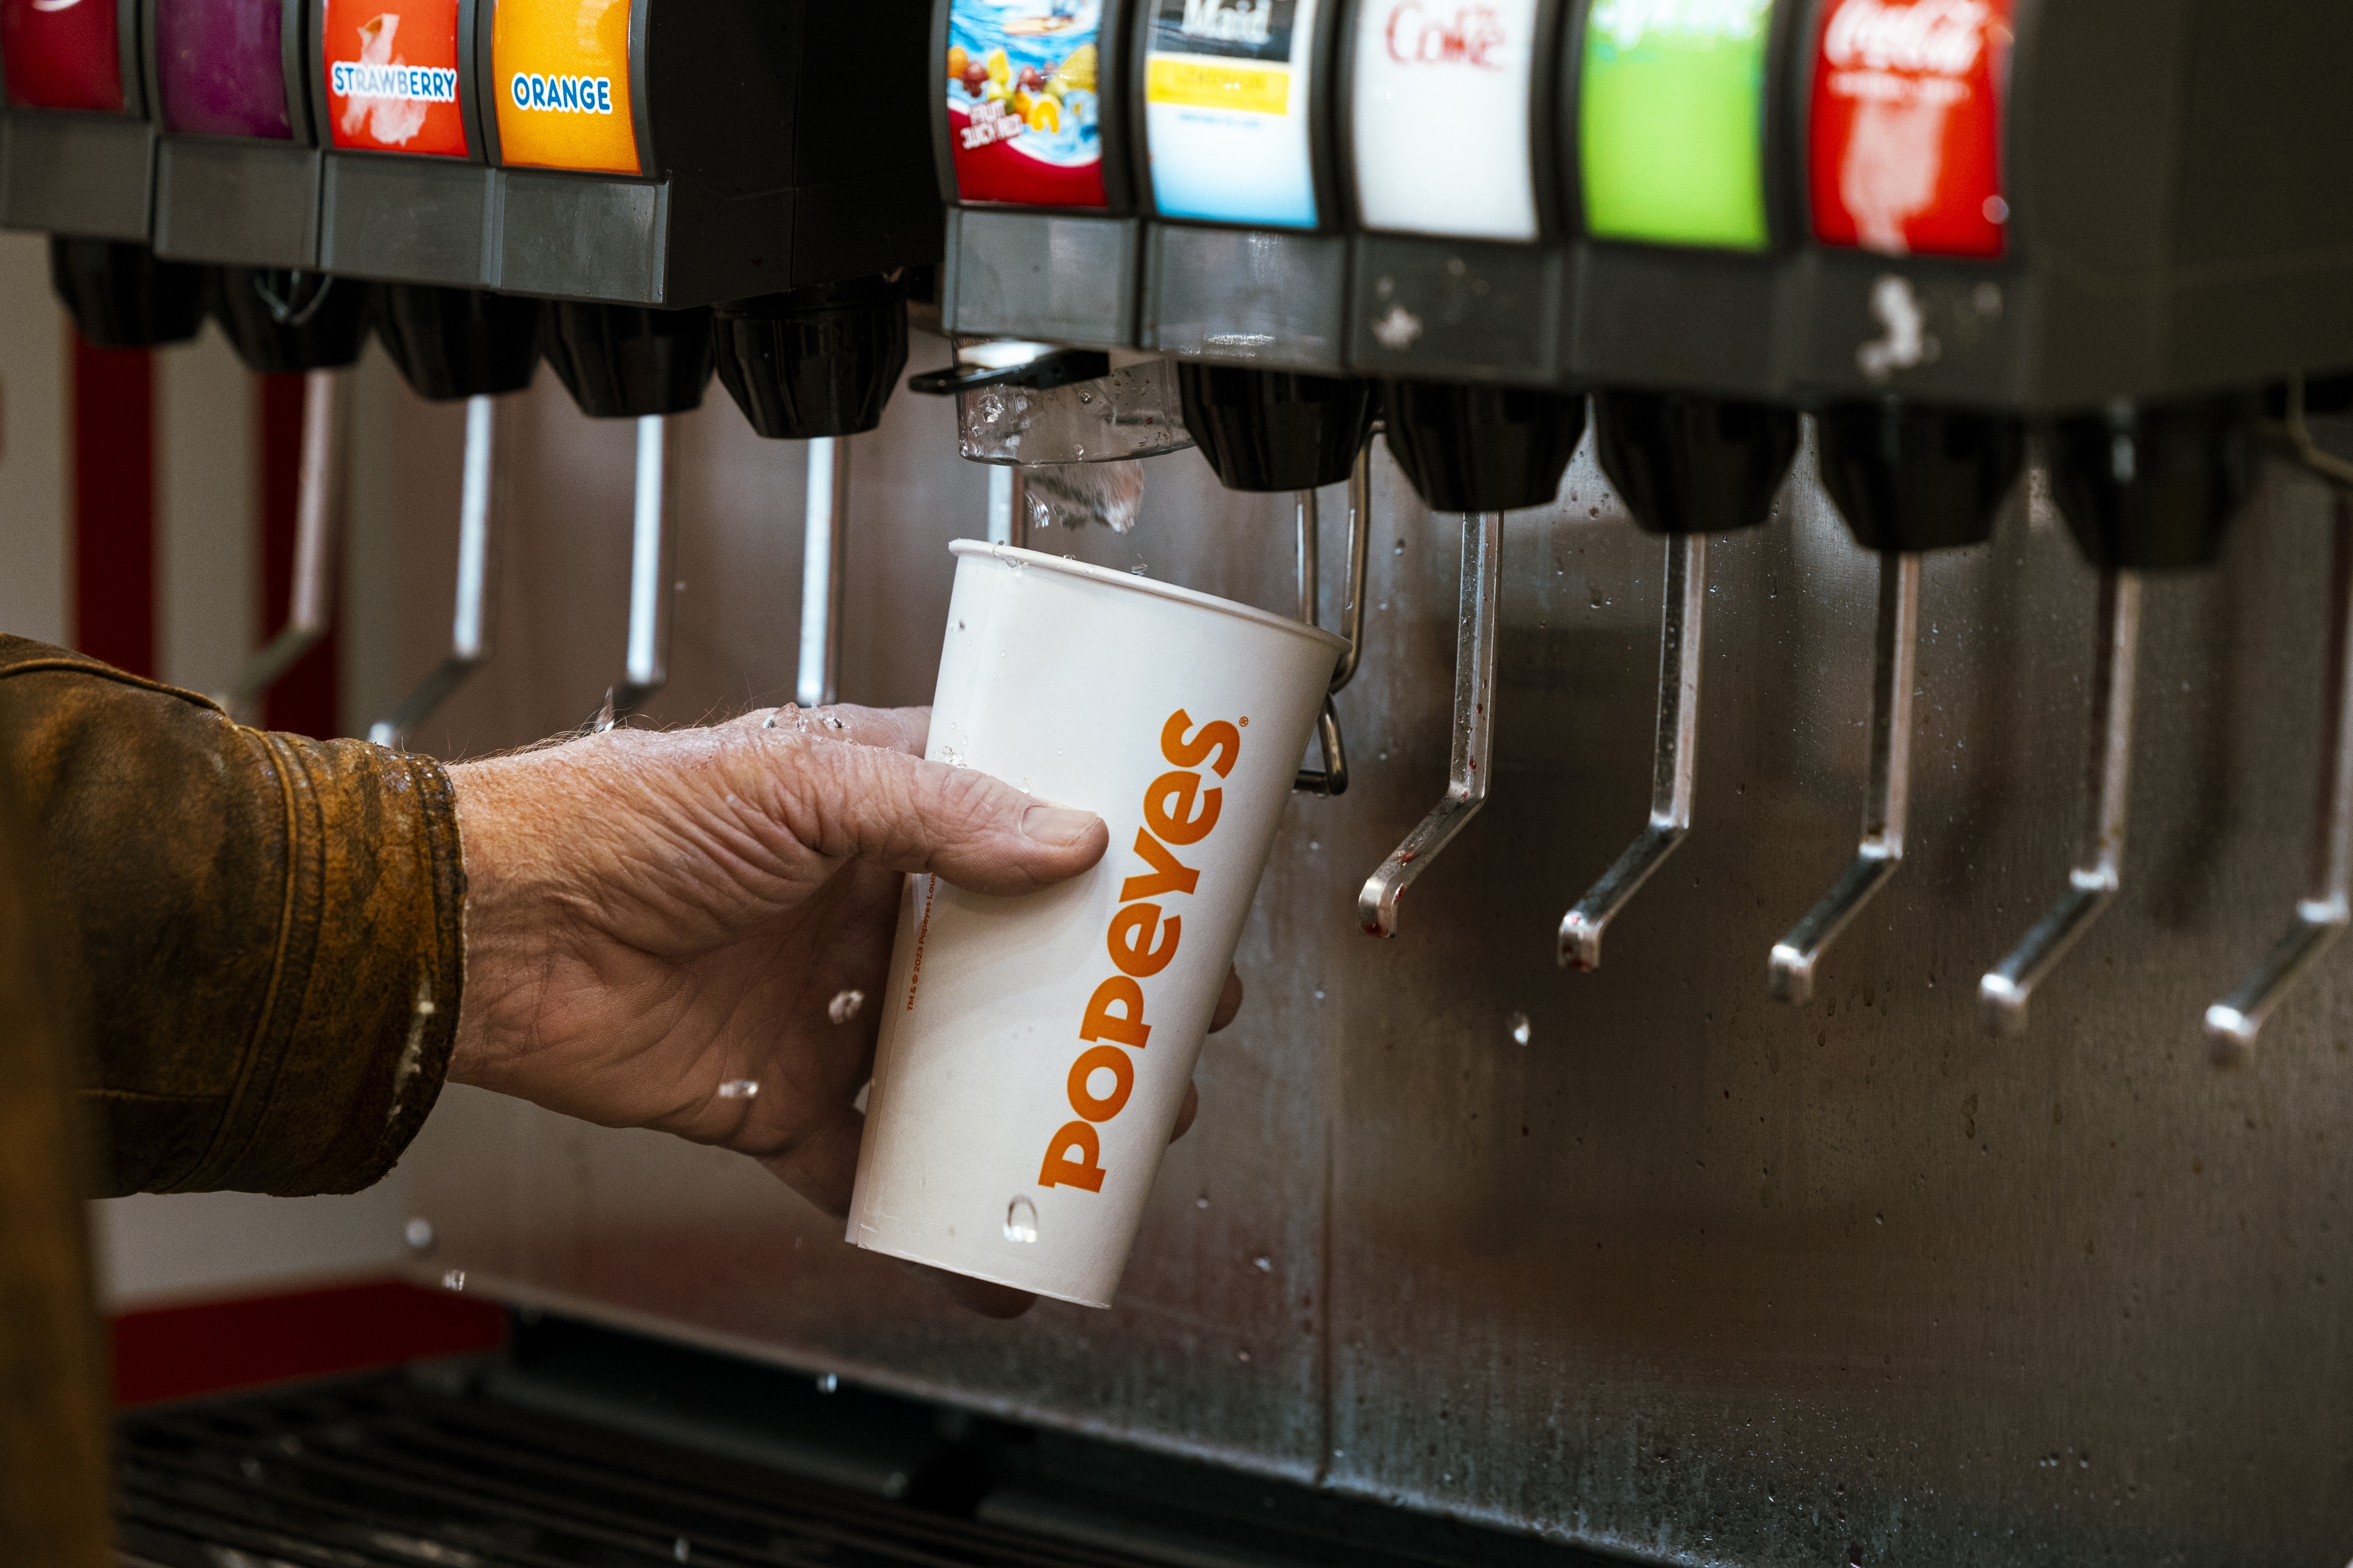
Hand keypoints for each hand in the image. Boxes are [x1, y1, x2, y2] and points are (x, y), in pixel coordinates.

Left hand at [445, 704, 1241, 1316]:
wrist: (486, 932)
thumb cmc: (612, 819)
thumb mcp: (792, 780)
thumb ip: (933, 808)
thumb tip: (1065, 836)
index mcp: (867, 815)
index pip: (1008, 825)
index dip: (1093, 860)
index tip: (1168, 893)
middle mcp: (855, 911)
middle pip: (1002, 961)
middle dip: (1087, 1000)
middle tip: (1170, 1030)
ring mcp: (822, 1010)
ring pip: (951, 1069)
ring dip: (1026, 1103)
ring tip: (1110, 1136)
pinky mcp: (775, 1098)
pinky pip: (861, 1168)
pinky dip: (915, 1210)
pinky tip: (977, 1239)